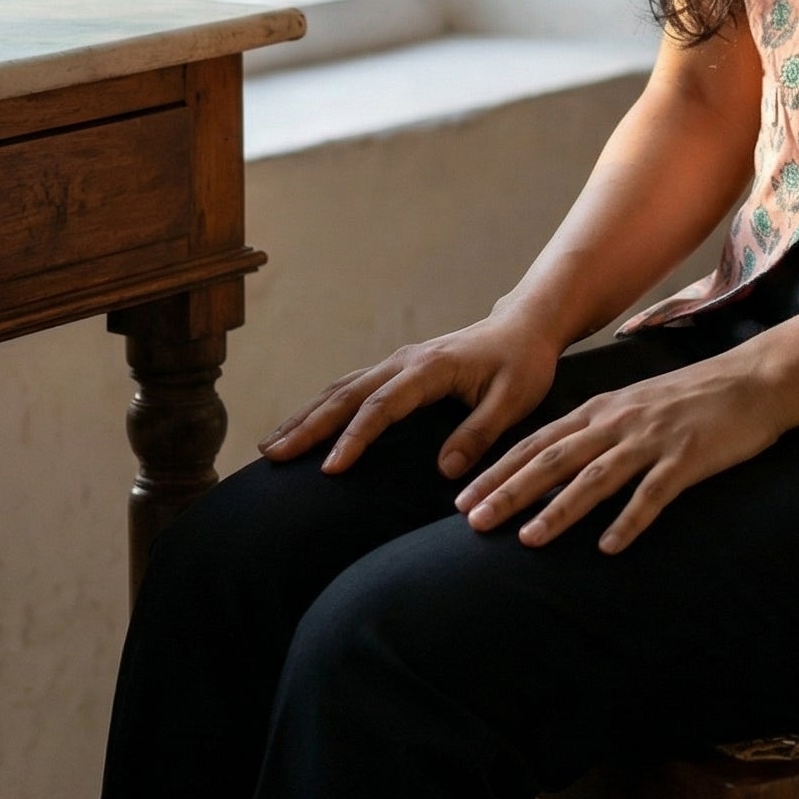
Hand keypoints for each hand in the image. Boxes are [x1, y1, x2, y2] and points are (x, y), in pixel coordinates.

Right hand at [258, 307, 563, 478]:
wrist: (526, 327)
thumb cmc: (523, 364)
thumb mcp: (515, 400)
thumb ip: (481, 432)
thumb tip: (444, 470)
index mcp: (432, 368)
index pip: (383, 405)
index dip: (356, 436)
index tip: (330, 468)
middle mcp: (406, 361)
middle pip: (348, 394)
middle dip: (308, 425)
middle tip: (273, 455)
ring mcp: (399, 362)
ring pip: (342, 388)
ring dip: (306, 415)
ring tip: (271, 445)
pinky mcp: (398, 369)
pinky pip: (352, 387)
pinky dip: (322, 406)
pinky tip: (303, 427)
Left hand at [454, 348, 785, 553]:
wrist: (754, 380)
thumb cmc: (693, 397)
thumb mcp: (636, 404)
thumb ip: (599, 429)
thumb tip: (558, 461)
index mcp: (602, 409)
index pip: (537, 441)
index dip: (498, 471)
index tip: (460, 499)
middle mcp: (619, 422)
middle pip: (554, 459)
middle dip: (509, 491)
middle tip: (473, 522)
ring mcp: (653, 439)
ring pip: (595, 478)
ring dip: (558, 509)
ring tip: (527, 540)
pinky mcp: (687, 457)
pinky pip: (653, 494)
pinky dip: (629, 521)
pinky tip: (610, 547)